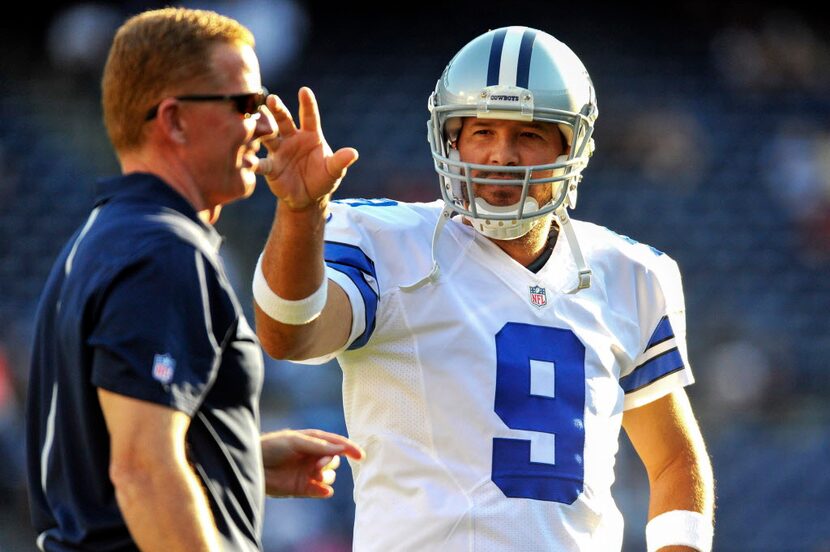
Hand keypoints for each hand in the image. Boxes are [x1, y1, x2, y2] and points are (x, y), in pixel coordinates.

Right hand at [256, 87, 358, 210]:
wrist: (308, 197)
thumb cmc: (322, 178)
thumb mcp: (334, 171)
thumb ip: (340, 161)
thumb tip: (353, 154)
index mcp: (310, 135)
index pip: (309, 116)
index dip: (307, 104)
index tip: (304, 91)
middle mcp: (292, 138)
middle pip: (284, 120)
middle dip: (278, 110)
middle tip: (272, 99)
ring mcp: (280, 151)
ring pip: (269, 137)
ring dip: (262, 130)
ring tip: (253, 122)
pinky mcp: (271, 167)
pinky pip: (262, 164)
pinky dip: (254, 163)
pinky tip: (248, 161)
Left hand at [260, 428, 364, 497]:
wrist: (254, 465)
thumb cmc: (273, 447)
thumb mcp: (297, 441)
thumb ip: (320, 446)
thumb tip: (342, 449)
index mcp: (314, 442)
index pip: (337, 444)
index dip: (350, 449)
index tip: (360, 456)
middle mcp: (313, 457)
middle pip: (334, 461)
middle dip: (330, 462)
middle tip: (318, 463)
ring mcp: (309, 473)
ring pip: (330, 477)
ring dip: (325, 475)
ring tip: (312, 474)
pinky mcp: (304, 488)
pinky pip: (322, 491)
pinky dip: (324, 490)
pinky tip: (321, 489)